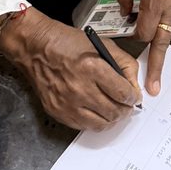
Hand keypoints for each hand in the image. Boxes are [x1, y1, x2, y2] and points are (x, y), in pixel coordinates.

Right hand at [0, 8, 140, 129]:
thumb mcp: (102, 44)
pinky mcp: (57, 112)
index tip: (134, 97)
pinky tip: (97, 112)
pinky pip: (84, 126)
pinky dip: (95, 121)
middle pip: (114, 111)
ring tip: (113, 110)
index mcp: (92, 67)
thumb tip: (134, 86)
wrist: (35, 48)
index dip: (133, 97)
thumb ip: (124, 64)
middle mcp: (80, 88)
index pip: (123, 93)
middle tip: (126, 105)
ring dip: (112, 119)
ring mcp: (67, 103)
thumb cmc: (67, 43)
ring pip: (101, 123)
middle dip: (125, 109)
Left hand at [115, 0, 170, 94]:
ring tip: (151, 25)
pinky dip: (163, 14)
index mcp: (156, 0)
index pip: (144, 33)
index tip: (128, 34)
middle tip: (154, 88)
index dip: (134, 36)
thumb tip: (125, 11)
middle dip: (157, 67)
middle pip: (162, 43)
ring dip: (157, 32)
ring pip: (167, 27)